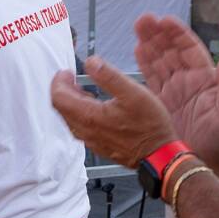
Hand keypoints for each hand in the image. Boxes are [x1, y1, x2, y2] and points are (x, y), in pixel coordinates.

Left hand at [51, 57, 176, 167]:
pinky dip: (80, 115)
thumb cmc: (149, 125)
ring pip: (70, 119)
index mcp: (89, 116)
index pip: (58, 98)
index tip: (67, 72)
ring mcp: (92, 141)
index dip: (59, 81)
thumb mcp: (133, 92)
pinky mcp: (99, 146)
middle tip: (74, 79)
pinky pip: (80, 129)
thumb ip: (109, 75)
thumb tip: (90, 62)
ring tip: (85, 92)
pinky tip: (96, 109)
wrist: (160, 155)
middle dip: (64, 90)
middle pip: (61, 109)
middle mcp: (86, 131)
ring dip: (72, 103)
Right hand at [134, 15, 218, 171]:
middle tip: (144, 19)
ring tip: (137, 27)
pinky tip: (136, 50)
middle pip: (170, 50)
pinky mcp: (161, 101)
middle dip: (158, 33)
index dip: (177, 34)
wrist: (209, 160)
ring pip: (159, 60)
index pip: (189, 49)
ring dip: (149, 43)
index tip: (166, 20)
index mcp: (204, 78)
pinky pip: (151, 78)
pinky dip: (144, 64)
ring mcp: (174, 89)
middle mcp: (187, 80)